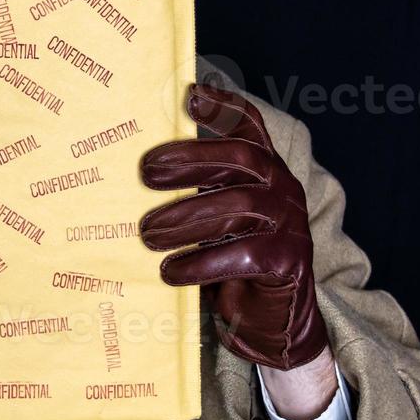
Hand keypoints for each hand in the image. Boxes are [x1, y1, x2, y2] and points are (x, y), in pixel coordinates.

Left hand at [139, 85, 328, 371]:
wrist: (272, 325)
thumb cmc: (230, 267)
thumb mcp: (213, 224)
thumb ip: (193, 195)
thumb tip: (130, 176)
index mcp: (264, 172)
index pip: (249, 127)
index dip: (223, 106)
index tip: (189, 95)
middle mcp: (282, 189)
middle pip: (239, 159)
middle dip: (190, 160)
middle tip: (146, 173)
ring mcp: (289, 224)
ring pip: (238, 205)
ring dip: (185, 218)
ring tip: (148, 234)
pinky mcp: (287, 262)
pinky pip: (242, 254)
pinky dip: (200, 262)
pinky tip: (171, 271)